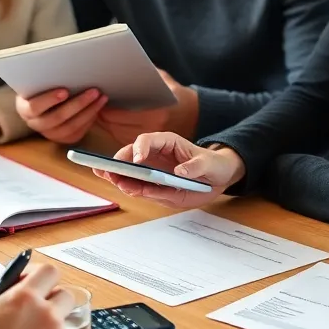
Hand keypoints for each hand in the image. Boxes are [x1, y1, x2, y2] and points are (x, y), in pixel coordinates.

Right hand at [16, 87, 107, 143]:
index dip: (49, 100)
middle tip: (93, 91)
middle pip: (57, 118)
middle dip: (77, 104)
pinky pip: (78, 132)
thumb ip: (46, 78)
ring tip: (101, 97)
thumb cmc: (41, 85)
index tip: (65, 90)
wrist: (43, 100)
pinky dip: (90, 120)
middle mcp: (35, 124)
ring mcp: (49, 134)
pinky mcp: (64, 138)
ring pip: (70, 126)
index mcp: (24, 108)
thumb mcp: (38, 81)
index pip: (34, 107)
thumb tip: (60, 63)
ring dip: (88, 111)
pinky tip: (99, 107)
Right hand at [92, 132, 244, 208]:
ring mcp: (151, 168)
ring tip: (114, 182)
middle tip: (113, 173)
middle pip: (131, 153)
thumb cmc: (212, 165)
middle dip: (120, 162)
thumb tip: (179, 172)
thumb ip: (195, 167)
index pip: (147, 140)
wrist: (216, 177)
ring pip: (129, 169)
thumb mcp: (209, 164)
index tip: (137, 162)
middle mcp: (155, 153)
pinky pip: (137, 184)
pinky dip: (128, 187)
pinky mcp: (152, 183)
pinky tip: (123, 188)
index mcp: (167, 142)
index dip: (140, 149)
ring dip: (119, 175)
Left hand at [96, 71, 198, 146]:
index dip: (101, 102)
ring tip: (94, 104)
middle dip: (97, 110)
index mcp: (154, 113)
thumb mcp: (162, 79)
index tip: (95, 91)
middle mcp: (148, 130)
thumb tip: (120, 64)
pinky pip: (117, 135)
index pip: (115, 112)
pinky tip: (105, 113)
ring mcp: (144, 140)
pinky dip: (109, 125)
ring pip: (110, 130)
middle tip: (89, 97)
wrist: (193, 116)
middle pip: (109, 122)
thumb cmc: (175, 95)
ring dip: (101, 119)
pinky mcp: (141, 146)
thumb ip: (145, 72)